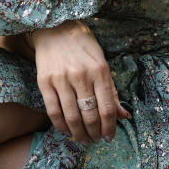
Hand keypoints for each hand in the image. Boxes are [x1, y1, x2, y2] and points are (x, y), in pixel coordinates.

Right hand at [30, 20, 130, 143]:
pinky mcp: (44, 82)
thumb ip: (112, 91)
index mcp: (99, 70)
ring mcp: (61, 79)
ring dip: (79, 134)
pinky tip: (67, 131)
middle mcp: (81, 75)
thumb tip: (124, 116)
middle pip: (90, 115)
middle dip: (95, 133)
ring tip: (83, 139)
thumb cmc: (84, 46)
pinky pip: (53, 112)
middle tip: (96, 140)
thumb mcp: (102, 63)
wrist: (56, 28)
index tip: (110, 137)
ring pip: (71, 117)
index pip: (107, 108)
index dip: (110, 127)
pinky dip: (61, 126)